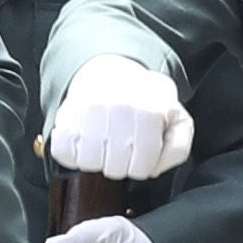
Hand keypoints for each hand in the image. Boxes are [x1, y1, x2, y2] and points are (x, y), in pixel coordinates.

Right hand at [45, 54, 192, 180]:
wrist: (112, 75)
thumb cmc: (145, 103)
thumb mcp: (176, 120)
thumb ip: (178, 147)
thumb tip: (156, 167)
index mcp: (149, 113)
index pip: (142, 168)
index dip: (141, 167)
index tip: (139, 153)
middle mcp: (119, 111)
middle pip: (114, 168)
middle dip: (119, 164)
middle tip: (121, 146)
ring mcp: (90, 112)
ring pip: (89, 163)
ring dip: (96, 160)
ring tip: (103, 144)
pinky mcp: (66, 114)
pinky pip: (63, 151)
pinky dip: (71, 153)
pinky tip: (84, 142)